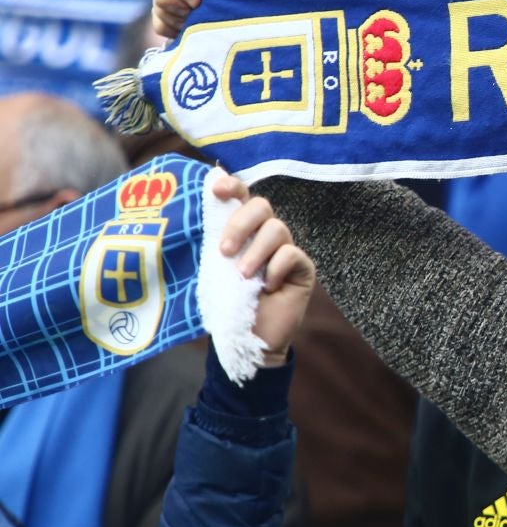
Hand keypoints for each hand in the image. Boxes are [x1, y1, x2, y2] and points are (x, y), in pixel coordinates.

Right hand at [151, 0, 231, 39]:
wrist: (235, 43)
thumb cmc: (237, 10)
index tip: (198, 1)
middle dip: (175, 4)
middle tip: (196, 13)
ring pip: (157, 6)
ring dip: (176, 19)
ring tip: (197, 23)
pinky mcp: (169, 17)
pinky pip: (158, 23)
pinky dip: (173, 30)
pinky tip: (189, 31)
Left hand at [211, 172, 314, 366]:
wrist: (249, 339)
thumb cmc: (227, 304)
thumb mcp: (211, 272)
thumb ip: (208, 246)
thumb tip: (184, 222)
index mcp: (242, 230)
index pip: (241, 197)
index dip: (232, 186)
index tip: (216, 189)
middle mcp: (265, 235)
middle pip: (261, 206)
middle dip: (241, 224)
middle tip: (224, 251)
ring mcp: (286, 250)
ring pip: (277, 229)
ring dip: (256, 252)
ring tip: (244, 276)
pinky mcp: (302, 268)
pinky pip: (292, 255)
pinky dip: (276, 269)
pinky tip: (268, 288)